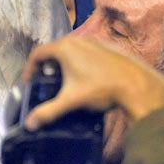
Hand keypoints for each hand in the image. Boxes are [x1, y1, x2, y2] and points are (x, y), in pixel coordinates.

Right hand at [21, 36, 163, 129]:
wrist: (135, 84)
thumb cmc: (100, 88)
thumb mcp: (71, 101)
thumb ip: (49, 111)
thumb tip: (28, 123)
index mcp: (64, 48)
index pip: (37, 53)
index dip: (29, 68)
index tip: (29, 82)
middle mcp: (76, 40)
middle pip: (53, 51)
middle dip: (47, 67)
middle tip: (46, 84)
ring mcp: (92, 42)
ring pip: (70, 51)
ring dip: (63, 64)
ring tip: (64, 83)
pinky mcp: (105, 47)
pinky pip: (84, 52)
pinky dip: (78, 63)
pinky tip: (85, 80)